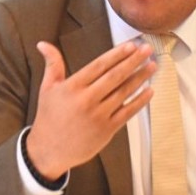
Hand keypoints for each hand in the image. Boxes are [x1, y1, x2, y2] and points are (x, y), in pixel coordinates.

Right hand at [25, 41, 155, 179]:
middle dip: (133, 61)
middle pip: (115, 76)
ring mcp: (98, 115)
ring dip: (140, 78)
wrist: (49, 150)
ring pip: (123, 92)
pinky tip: (149, 91)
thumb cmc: (49, 117)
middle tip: (147, 50)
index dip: (116, 54)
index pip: (99, 66)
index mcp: (73, 87)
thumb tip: (43, 43)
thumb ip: (52, 64)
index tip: (131, 45)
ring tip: (152, 66)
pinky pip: (127, 112)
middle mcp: (87, 100)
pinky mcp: (107, 130)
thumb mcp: (47, 88)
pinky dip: (140, 101)